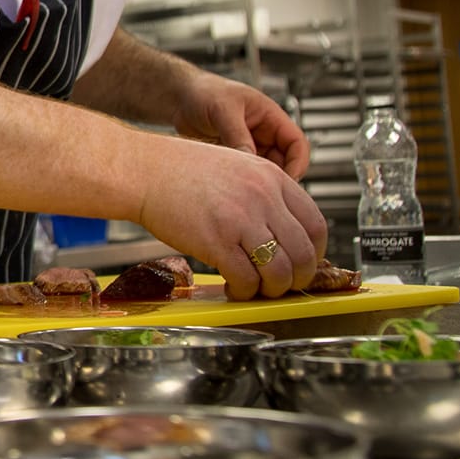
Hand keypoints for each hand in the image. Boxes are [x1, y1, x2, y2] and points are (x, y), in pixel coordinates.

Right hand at [135, 137, 326, 299]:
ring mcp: (240, 219)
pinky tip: (234, 286)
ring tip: (257, 288)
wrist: (143, 170)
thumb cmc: (180, 170)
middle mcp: (262, 197)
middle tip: (282, 284)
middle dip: (297, 278)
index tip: (303, 263)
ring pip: (279, 272)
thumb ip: (263, 194)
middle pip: (304, 253)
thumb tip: (282, 232)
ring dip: (272, 289)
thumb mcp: (236, 167)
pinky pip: (246, 279)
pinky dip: (244, 291)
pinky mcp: (216, 241)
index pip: (316, 224)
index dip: (315, 253)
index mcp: (272, 177)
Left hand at [174, 74, 310, 179]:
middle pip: (283, 162)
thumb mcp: (223, 110)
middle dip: (277, 178)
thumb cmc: (203, 92)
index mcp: (270, 117)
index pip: (296, 143)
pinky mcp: (233, 157)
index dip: (297, 163)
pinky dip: (242, 181)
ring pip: (264, 171)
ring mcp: (249, 146)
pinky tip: (229, 185)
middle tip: (262, 192)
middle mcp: (263, 133)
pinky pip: (245, 174)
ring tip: (243, 188)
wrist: (177, 98)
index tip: (286, 181)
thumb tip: (250, 163)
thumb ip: (237, 135)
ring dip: (257, 181)